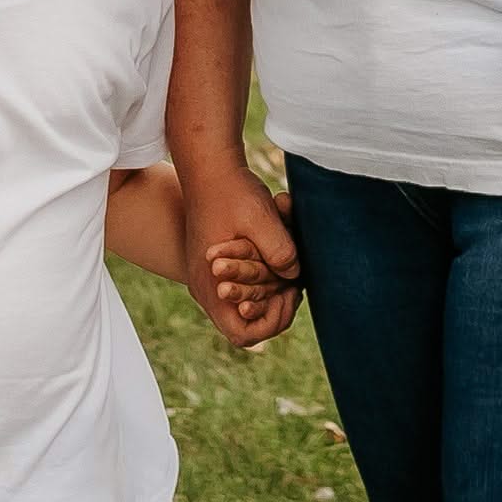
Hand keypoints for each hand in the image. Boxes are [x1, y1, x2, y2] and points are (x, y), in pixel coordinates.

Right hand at [183, 159, 299, 344]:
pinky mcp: (218, 264)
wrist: (209, 166)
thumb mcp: (260, 220)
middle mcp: (207, 287)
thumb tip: (295, 276)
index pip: (243, 334)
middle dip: (275, 307)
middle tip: (295, 285)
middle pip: (246, 322)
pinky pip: (244, 284)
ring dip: (272, 289)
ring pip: (247, 302)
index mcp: (210, 285)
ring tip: (291, 269)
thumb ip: (280, 252)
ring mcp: (210, 277)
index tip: (290, 295)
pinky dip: (265, 274)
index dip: (272, 323)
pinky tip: (281, 254)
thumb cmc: (231, 191)